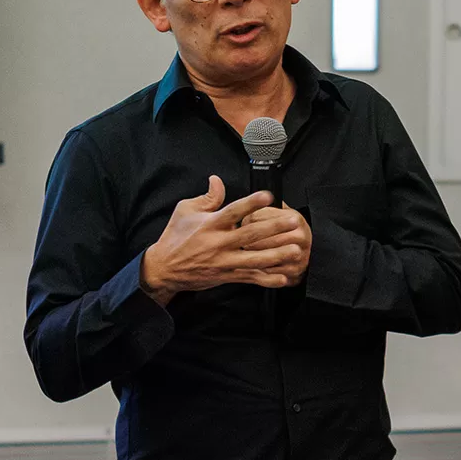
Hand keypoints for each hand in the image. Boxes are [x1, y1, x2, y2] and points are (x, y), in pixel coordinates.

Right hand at [139, 176, 299, 305]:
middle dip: (274, 228)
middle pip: (250, 235)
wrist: (164, 268)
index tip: (268, 196)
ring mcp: (224, 261)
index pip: (233, 211)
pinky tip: (283, 278)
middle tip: (293, 222)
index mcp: (210, 224)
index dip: (251, 203)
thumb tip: (218, 179)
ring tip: (296, 250)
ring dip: (277, 255)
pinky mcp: (226, 276)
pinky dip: (267, 280)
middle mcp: (218, 243)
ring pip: (254, 259)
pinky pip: (250, 278)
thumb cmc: (176, 236)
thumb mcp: (186, 211)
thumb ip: (207, 197)